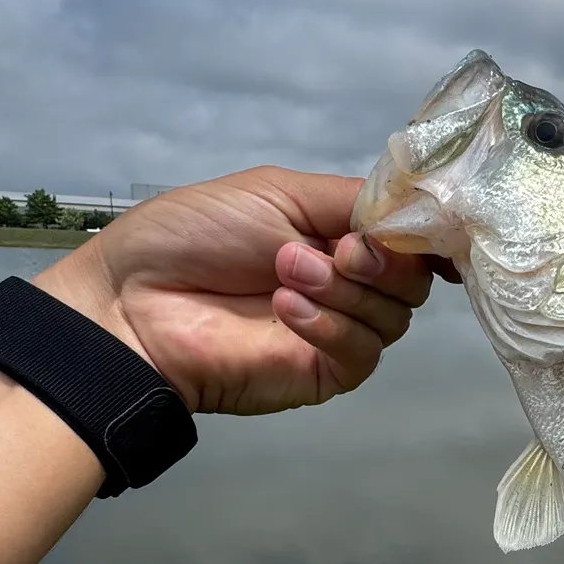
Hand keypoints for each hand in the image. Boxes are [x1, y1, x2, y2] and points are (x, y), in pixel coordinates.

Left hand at [35, 166, 433, 414]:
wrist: (133, 304)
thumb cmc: (195, 236)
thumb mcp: (279, 191)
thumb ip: (355, 200)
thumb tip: (424, 210)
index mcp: (339, 235)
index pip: (410, 238)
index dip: (424, 232)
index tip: (430, 224)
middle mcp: (349, 283)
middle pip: (414, 279)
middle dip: (381, 259)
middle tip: (332, 250)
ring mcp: (340, 331)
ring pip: (395, 315)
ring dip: (345, 288)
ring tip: (285, 272)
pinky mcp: (326, 372)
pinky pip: (363, 351)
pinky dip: (332, 325)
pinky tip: (287, 309)